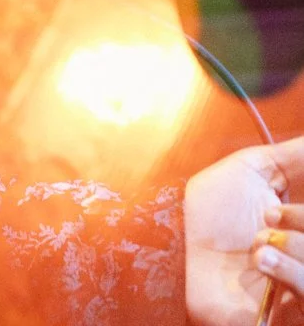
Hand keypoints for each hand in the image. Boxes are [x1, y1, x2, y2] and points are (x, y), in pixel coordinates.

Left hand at [186, 134, 303, 323]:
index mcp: (301, 223)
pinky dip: (291, 271)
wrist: (176, 252)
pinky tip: (262, 257)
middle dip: (301, 218)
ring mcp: (297, 282)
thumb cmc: (212, 211)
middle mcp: (301, 253)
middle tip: (270, 214)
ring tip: (261, 240)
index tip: (290, 184)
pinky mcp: (289, 311)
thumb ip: (290, 156)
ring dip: (296, 246)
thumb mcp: (249, 171)